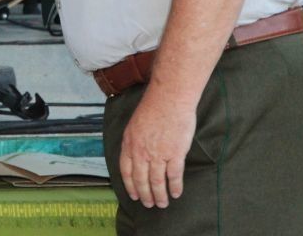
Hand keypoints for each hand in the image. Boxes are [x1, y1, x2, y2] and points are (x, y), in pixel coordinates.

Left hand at [117, 87, 195, 208]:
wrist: (169, 98)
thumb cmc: (153, 106)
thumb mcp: (135, 124)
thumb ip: (134, 141)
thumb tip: (136, 154)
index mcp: (129, 143)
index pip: (126, 171)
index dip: (130, 185)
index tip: (133, 195)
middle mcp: (141, 152)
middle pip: (141, 180)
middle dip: (145, 195)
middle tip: (149, 204)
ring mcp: (158, 154)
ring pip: (157, 182)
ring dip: (160, 196)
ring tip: (163, 204)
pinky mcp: (175, 153)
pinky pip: (174, 176)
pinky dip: (175, 187)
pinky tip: (176, 193)